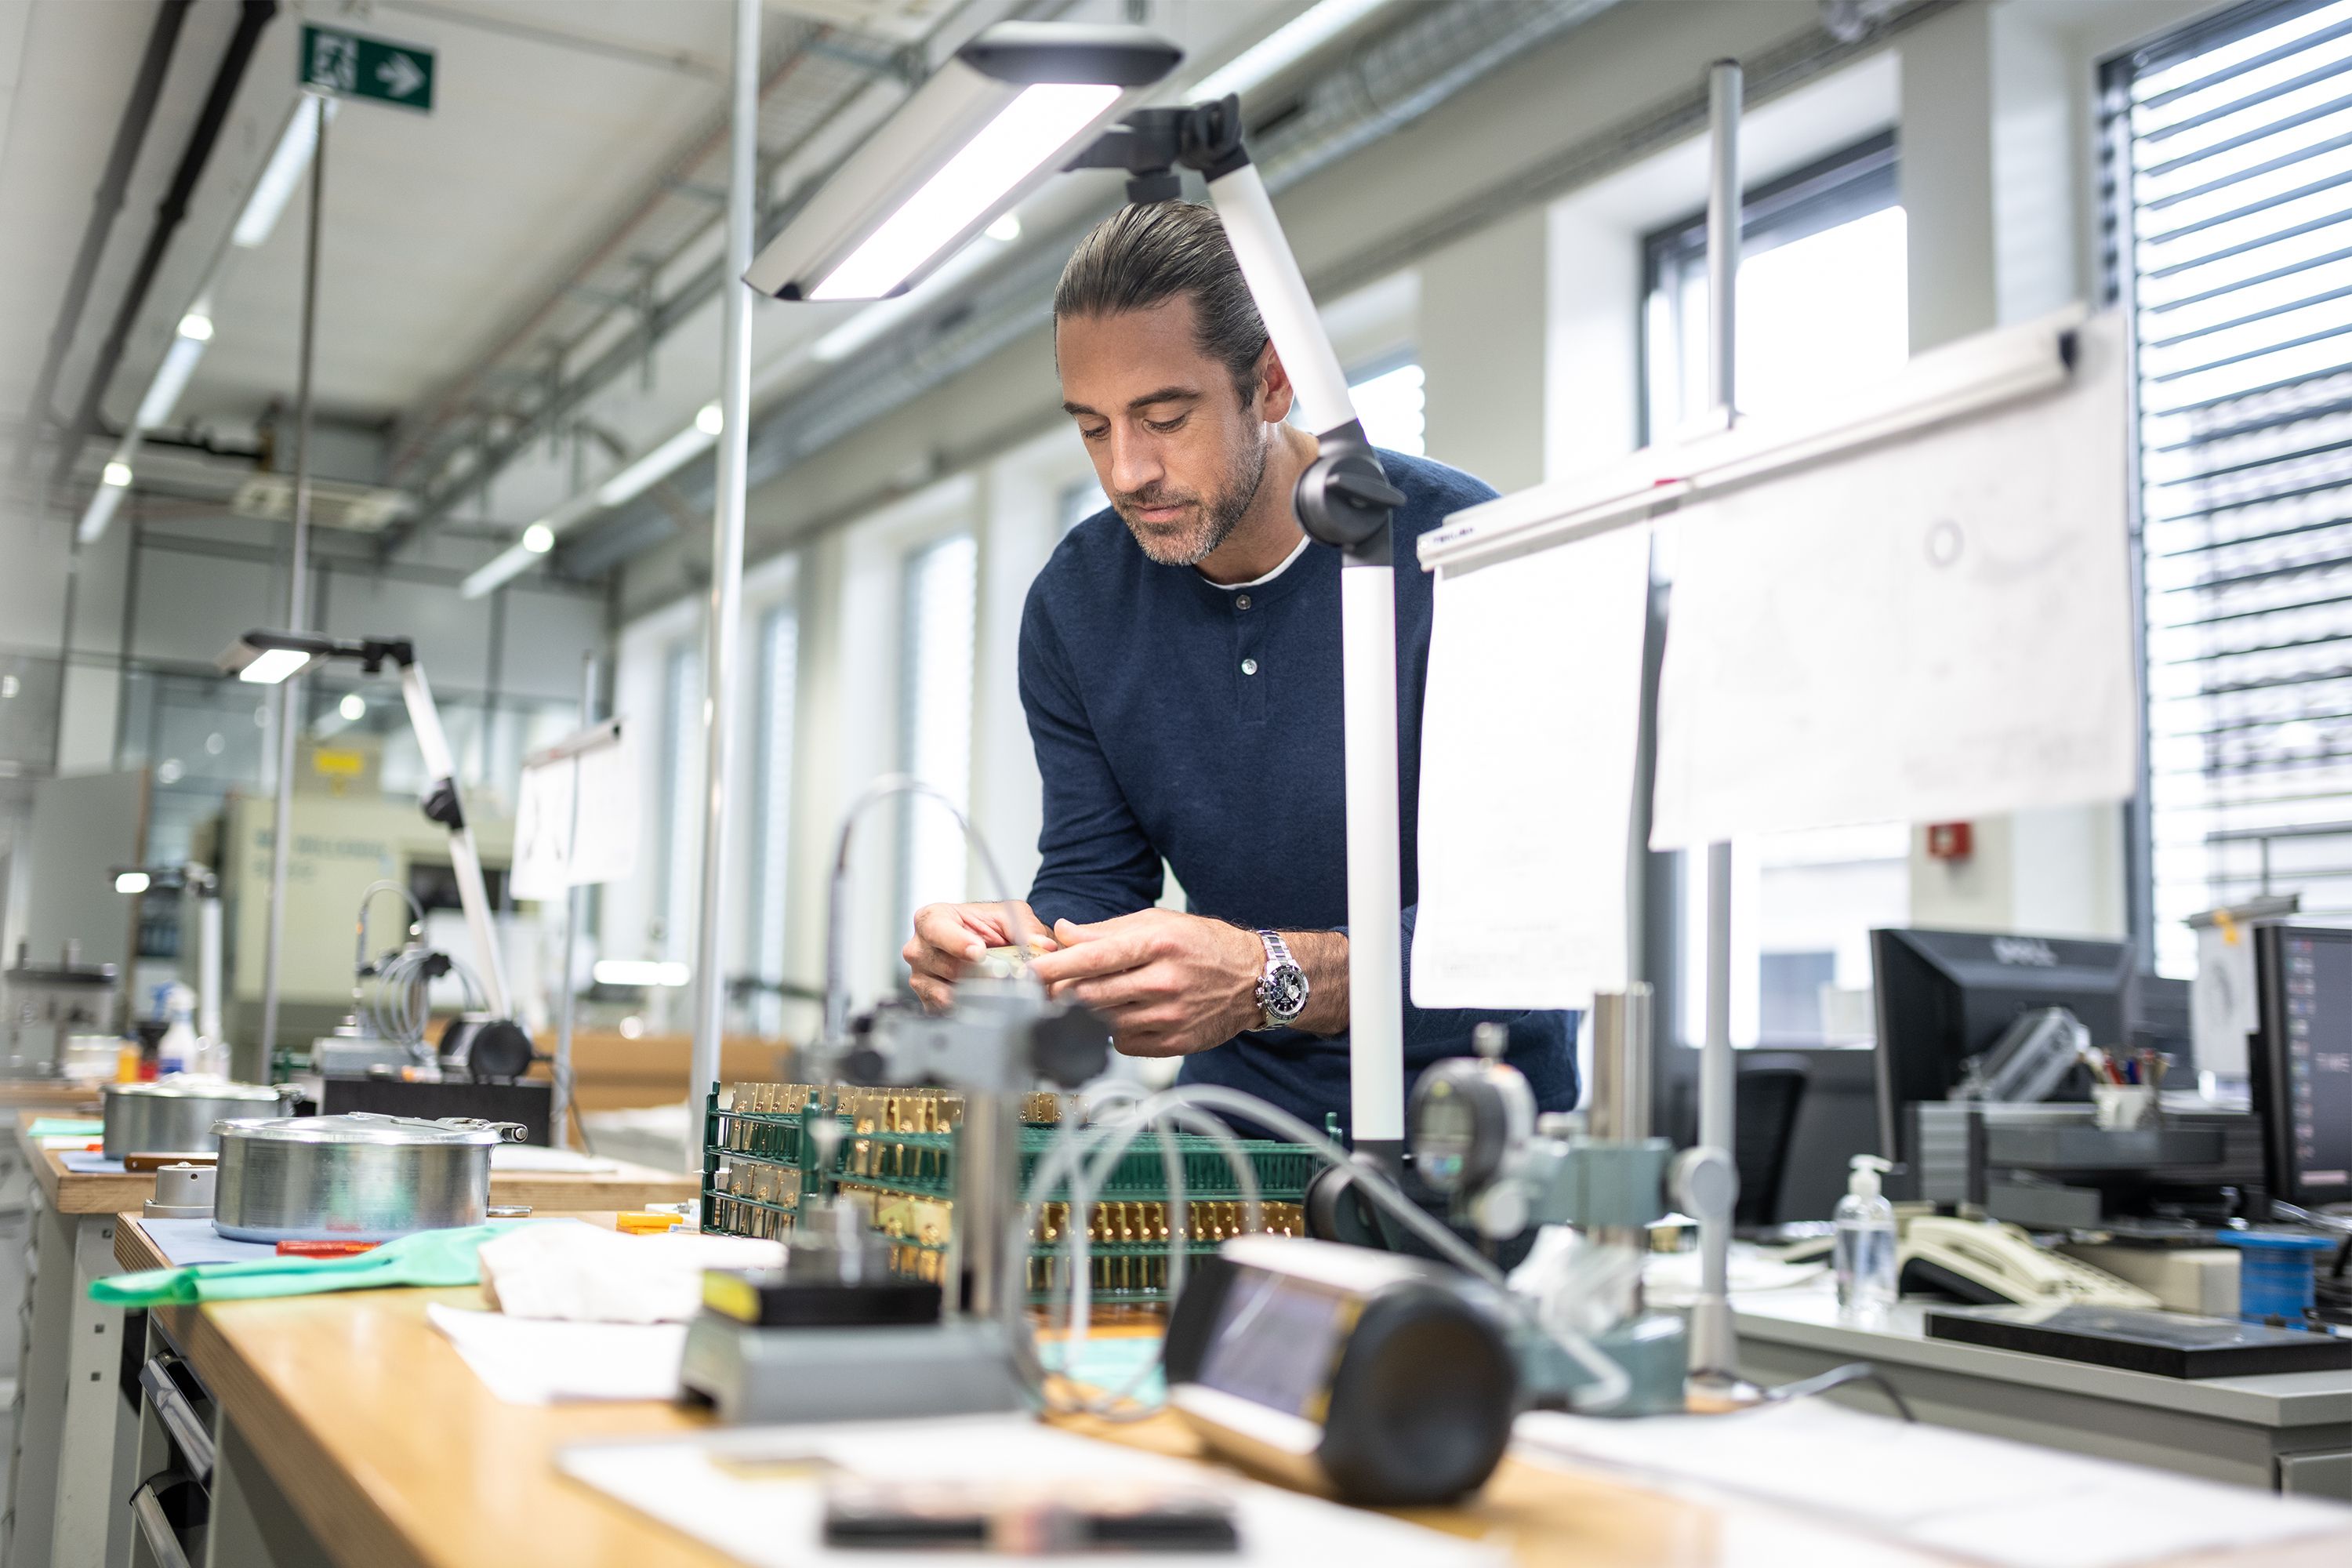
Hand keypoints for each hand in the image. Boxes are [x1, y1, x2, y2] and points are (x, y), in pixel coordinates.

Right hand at [902, 900, 1056, 1012]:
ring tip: (998, 988)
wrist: (987, 945)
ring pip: (946, 992)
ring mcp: (921, 977)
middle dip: (978, 973)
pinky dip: (969, 1008)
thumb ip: (1027, 928)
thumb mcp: (1012, 916)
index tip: (979, 952)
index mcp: (933, 919)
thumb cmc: (989, 927)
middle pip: (945, 966)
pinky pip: (946, 1010)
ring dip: (976, 993)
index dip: (958, 942)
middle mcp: (920, 948)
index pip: (937, 930)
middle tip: (1003, 976)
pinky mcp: (928, 1000)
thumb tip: (1044, 946)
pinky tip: (984, 1000)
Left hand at [1025, 910, 1262, 1056]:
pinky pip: (1124, 1043)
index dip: (1057, 966)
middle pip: (1092, 995)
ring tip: (1099, 996)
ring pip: (1104, 1021)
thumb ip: (1106, 931)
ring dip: (1090, 1011)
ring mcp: (1170, 1017)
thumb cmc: (1203, 945)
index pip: (1095, 957)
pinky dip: (1116, 1030)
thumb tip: (1062, 933)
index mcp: (1158, 944)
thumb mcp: (1158, 923)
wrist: (1255, 980)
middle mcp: (1164, 981)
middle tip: (1048, 988)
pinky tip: (1128, 1014)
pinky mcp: (1175, 1043)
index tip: (1029, 971)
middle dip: (1062, 993)